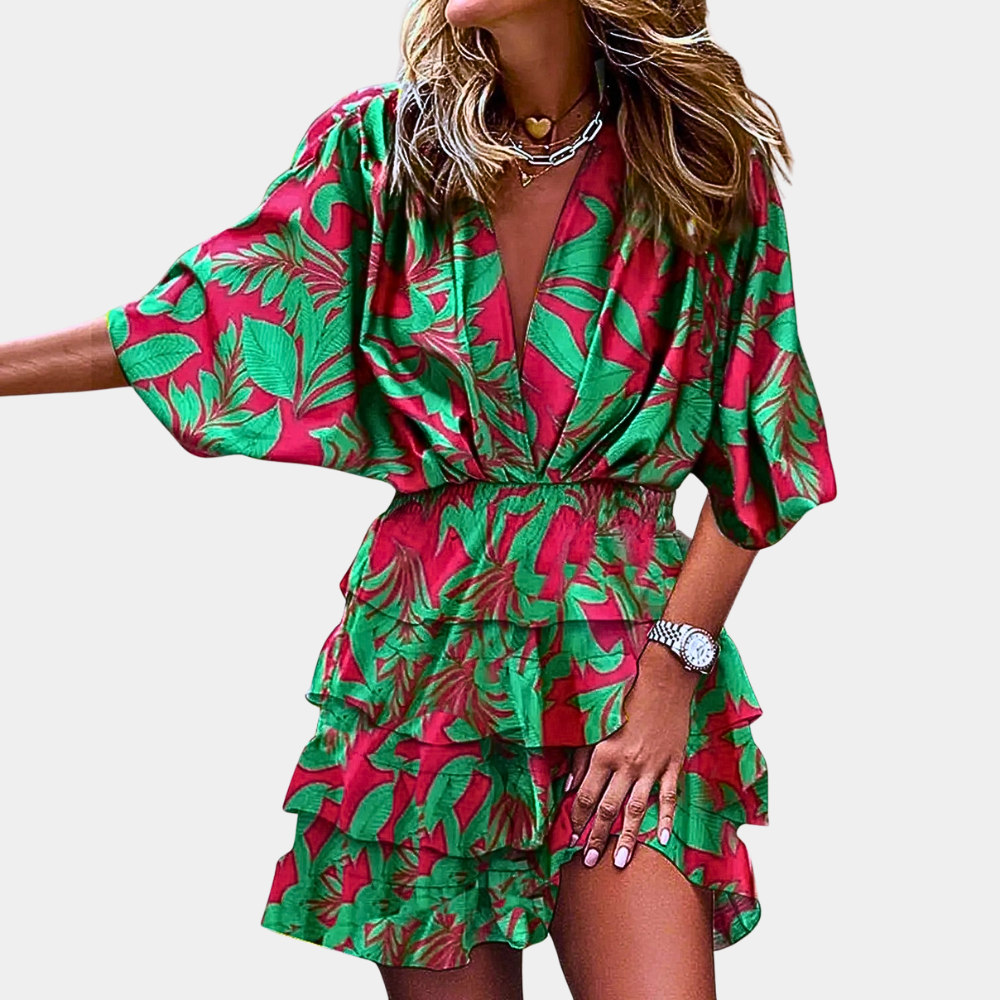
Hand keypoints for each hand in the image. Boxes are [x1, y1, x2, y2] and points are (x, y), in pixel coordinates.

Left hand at [565, 640, 699, 868]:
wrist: (665, 682)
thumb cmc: (628, 700)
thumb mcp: (599, 724)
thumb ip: (583, 755)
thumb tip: (572, 784)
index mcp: (604, 753)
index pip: (587, 795)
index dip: (578, 817)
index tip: (571, 835)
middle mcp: (626, 764)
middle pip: (609, 809)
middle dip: (597, 837)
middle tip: (588, 861)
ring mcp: (652, 767)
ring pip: (637, 810)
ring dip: (628, 838)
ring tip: (620, 861)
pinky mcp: (673, 765)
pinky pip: (669, 798)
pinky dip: (666, 819)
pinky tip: (662, 839)